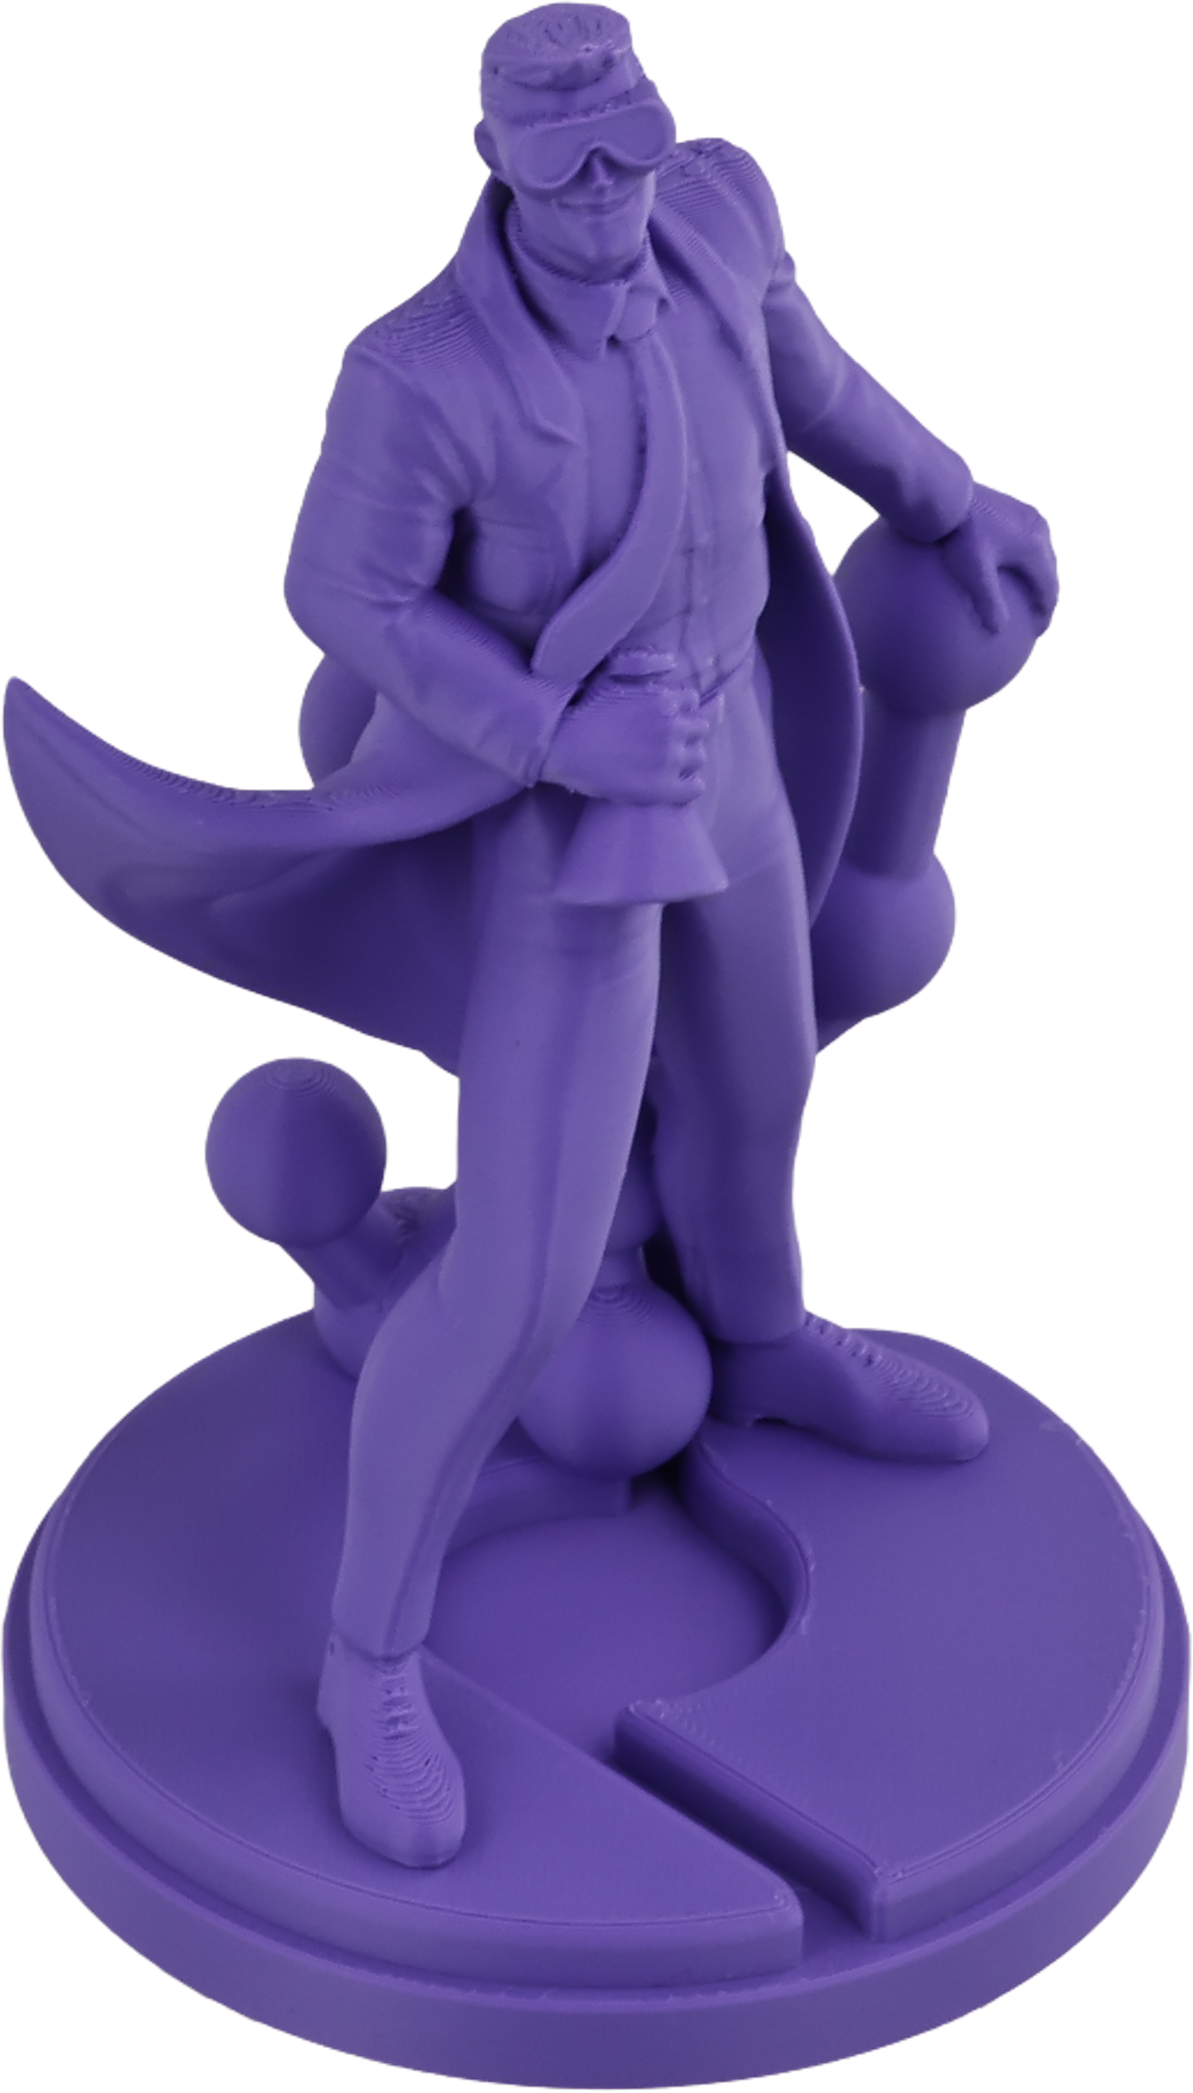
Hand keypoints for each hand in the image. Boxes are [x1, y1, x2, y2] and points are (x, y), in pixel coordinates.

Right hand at [541, 671, 715, 804]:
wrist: (560, 747)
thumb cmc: (580, 708)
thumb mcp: (608, 672)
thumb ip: (642, 663)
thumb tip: (674, 662)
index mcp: (664, 699)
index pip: (691, 701)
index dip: (677, 709)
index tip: (662, 718)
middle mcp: (673, 727)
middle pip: (699, 728)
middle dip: (685, 732)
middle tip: (662, 741)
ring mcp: (670, 759)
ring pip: (699, 756)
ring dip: (686, 757)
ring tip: (665, 763)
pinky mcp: (663, 788)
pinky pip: (695, 787)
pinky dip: (688, 784)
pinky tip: (671, 783)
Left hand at [937, 483, 1060, 635]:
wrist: (947, 493)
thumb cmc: (959, 533)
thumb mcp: (972, 571)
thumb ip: (988, 601)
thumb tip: (998, 630)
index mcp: (1035, 548)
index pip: (1048, 588)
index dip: (1045, 612)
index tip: (1038, 632)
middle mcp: (1040, 530)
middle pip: (1050, 571)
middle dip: (1045, 595)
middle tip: (1036, 616)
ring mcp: (1030, 516)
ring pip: (1042, 554)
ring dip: (1038, 576)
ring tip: (1027, 593)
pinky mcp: (1017, 507)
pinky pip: (1030, 539)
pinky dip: (1027, 559)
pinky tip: (1011, 565)